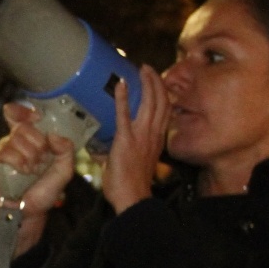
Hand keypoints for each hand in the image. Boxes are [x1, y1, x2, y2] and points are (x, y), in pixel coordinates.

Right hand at [0, 103, 76, 255]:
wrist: (28, 212)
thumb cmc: (43, 191)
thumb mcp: (64, 170)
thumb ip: (66, 150)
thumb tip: (53, 135)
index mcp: (31, 140)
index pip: (23, 117)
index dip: (25, 111)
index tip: (36, 117)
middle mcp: (15, 142)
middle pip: (23, 127)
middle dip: (37, 145)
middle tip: (40, 161)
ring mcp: (2, 151)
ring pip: (15, 139)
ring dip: (29, 157)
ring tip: (31, 171)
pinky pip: (6, 152)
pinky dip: (18, 162)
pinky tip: (22, 172)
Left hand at [100, 65, 169, 214]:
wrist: (132, 198)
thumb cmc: (130, 187)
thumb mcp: (132, 165)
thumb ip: (122, 154)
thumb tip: (103, 152)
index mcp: (157, 140)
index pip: (166, 111)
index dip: (164, 94)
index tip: (159, 81)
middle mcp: (153, 134)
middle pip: (162, 101)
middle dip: (157, 82)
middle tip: (148, 68)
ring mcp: (142, 135)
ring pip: (151, 103)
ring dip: (147, 83)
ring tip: (141, 70)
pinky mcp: (126, 139)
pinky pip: (125, 114)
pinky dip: (123, 97)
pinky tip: (120, 84)